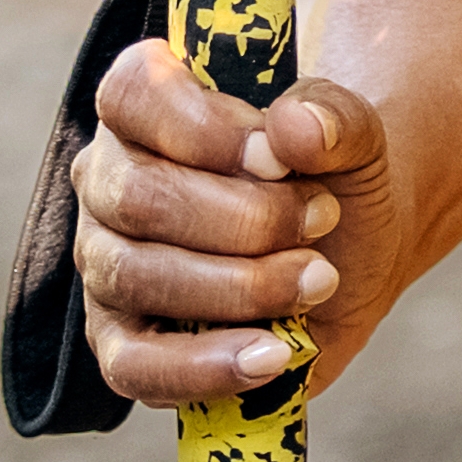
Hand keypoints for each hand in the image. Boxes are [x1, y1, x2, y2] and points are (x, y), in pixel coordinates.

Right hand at [76, 41, 378, 411]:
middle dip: (245, 217)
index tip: (280, 158)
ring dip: (240, 285)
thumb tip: (294, 128)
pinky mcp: (121, 341)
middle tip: (323, 219)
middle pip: (139, 197)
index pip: (132, 95)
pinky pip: (132, 366)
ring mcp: (107, 264)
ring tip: (318, 280)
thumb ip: (335, 117)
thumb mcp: (354, 137)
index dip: (206, 129)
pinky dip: (203, 366)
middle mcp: (109, 182)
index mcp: (145, 108)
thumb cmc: (330, 178)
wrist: (349, 250)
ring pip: (135, 276)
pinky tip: (272, 357)